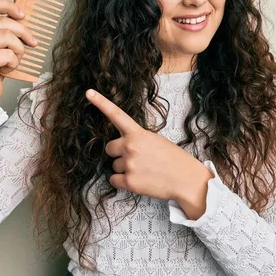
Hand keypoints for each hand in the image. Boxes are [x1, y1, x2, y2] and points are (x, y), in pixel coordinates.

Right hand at [0, 0, 38, 104]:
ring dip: (18, 50)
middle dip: (23, 32)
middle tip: (32, 42)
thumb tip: (24, 18)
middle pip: (4, 22)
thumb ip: (2, 30)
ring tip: (13, 60)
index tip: (22, 15)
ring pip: (8, 37)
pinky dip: (14, 63)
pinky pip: (8, 54)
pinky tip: (5, 69)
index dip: (9, 6)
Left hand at [85, 88, 205, 200]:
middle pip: (109, 148)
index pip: (116, 115)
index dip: (101, 103)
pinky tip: (139, 180)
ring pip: (114, 166)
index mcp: (138, 133)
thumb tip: (123, 146)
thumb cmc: (173, 159)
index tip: (88, 93)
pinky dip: (123, 182)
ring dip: (124, 169)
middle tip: (136, 158)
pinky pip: (114, 180)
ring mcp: (129, 164)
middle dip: (119, 153)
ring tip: (144, 170)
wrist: (186, 179)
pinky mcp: (129, 182)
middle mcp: (130, 146)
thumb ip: (137, 139)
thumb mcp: (155, 140)